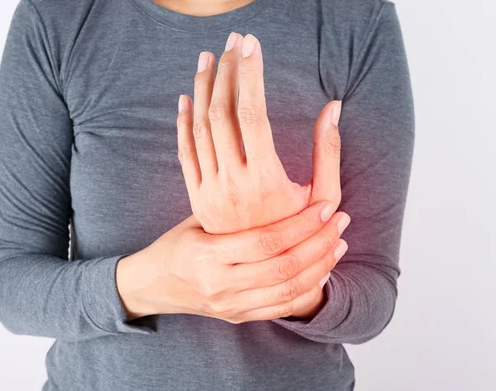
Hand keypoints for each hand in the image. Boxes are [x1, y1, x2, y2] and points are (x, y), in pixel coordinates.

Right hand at [116, 201, 349, 323]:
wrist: (155, 285)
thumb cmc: (178, 243)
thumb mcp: (198, 218)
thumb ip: (234, 207)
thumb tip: (278, 180)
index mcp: (207, 255)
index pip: (266, 241)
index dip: (301, 224)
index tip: (325, 206)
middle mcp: (220, 285)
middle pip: (284, 268)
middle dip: (319, 243)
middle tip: (340, 221)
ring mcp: (231, 305)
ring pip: (289, 290)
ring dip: (321, 266)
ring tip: (339, 243)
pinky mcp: (239, 316)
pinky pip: (282, 307)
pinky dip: (308, 289)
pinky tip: (323, 270)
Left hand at [177, 32, 342, 233]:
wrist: (266, 273)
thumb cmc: (301, 232)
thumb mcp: (324, 196)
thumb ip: (328, 151)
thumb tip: (333, 107)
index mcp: (265, 179)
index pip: (252, 114)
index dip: (250, 75)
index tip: (252, 45)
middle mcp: (232, 183)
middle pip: (221, 114)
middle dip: (226, 72)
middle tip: (233, 43)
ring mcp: (210, 191)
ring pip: (199, 128)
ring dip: (203, 89)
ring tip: (208, 58)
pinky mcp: (197, 197)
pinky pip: (185, 152)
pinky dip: (183, 122)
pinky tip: (187, 97)